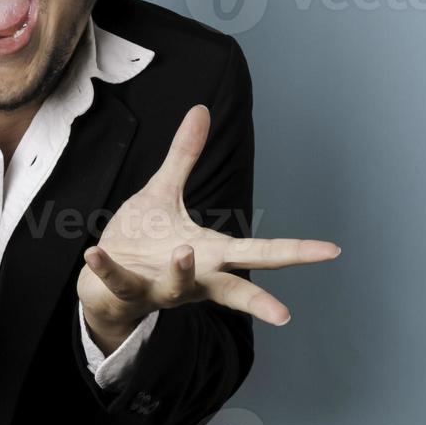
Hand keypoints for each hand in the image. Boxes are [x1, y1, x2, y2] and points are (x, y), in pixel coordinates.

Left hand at [77, 105, 339, 351]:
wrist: (101, 284)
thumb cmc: (142, 241)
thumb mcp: (164, 192)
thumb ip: (184, 155)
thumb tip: (201, 110)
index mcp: (210, 253)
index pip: (260, 253)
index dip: (296, 252)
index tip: (332, 250)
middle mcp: (193, 277)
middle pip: (233, 290)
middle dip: (259, 301)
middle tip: (284, 314)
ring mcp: (160, 287)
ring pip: (177, 287)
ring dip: (182, 272)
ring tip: (184, 251)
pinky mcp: (125, 288)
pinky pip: (117, 280)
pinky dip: (106, 268)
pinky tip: (92, 252)